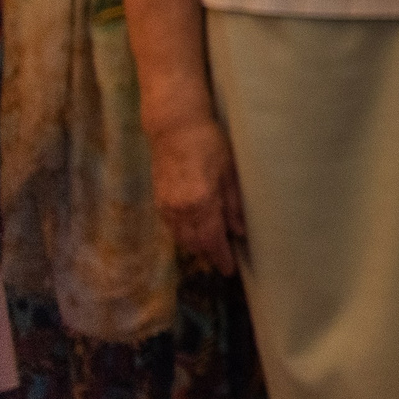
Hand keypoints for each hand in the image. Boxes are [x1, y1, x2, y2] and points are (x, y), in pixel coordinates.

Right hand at [147, 119, 245, 274]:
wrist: (173, 127)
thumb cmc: (208, 143)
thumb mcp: (230, 171)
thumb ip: (234, 204)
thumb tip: (240, 231)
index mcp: (201, 203)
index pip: (212, 240)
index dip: (221, 257)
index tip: (230, 271)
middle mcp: (180, 210)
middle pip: (194, 243)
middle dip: (209, 255)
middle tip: (224, 263)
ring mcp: (165, 206)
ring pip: (181, 238)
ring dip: (196, 246)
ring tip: (212, 250)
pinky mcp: (158, 200)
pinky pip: (171, 227)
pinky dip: (184, 234)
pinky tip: (195, 233)